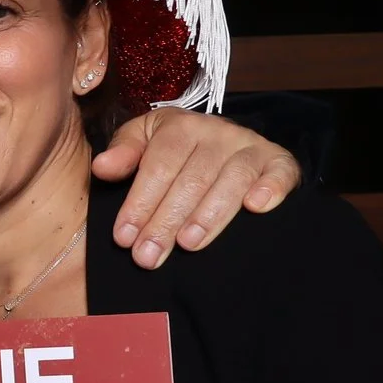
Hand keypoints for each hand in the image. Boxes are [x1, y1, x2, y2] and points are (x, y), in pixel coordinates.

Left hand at [95, 107, 297, 267]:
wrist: (218, 138)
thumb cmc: (171, 147)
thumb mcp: (142, 142)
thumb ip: (122, 154)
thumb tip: (102, 168)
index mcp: (180, 125)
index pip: (157, 167)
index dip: (140, 203)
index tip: (124, 238)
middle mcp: (218, 132)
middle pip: (191, 179)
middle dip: (166, 221)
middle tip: (148, 257)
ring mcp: (250, 145)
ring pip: (232, 179)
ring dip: (209, 215)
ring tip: (188, 245)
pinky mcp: (279, 160)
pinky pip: (280, 171)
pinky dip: (271, 188)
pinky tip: (256, 208)